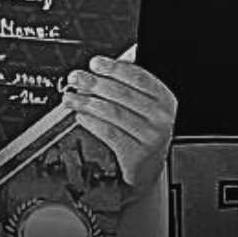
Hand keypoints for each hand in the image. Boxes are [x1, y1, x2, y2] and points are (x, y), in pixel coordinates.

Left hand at [62, 56, 175, 201]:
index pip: (140, 78)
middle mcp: (161, 117)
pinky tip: (81, 115)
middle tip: (77, 77)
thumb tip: (105, 68)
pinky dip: (92, 122)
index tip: (96, 63)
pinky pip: (109, 133)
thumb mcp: (145, 110)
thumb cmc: (142, 136)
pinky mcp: (136, 153)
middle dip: (96, 83)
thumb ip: (130, 88)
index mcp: (166, 100)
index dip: (116, 68)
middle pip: (124, 94)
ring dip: (88, 102)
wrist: (146, 173)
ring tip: (71, 97)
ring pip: (113, 112)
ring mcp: (150, 136)